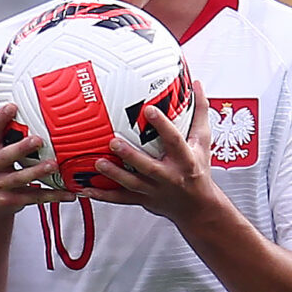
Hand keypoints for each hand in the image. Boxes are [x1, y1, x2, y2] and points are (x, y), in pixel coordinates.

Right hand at [0, 101, 76, 213]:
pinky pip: (34, 198)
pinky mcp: (12, 201)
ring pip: (20, 179)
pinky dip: (53, 196)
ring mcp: (1, 184)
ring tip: (55, 165)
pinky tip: (69, 193)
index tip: (12, 106)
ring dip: (38, 172)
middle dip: (21, 148)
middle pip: (5, 156)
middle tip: (38, 140)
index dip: (0, 118)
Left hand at [83, 79, 220, 222]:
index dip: (162, 125)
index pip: (174, 140)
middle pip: (148, 167)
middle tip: (114, 142)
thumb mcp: (203, 141)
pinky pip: (121, 198)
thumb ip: (199, 112)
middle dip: (131, 156)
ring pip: (132, 184)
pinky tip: (88, 189)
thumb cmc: (197, 170)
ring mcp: (154, 190)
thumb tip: (196, 85)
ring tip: (98, 163)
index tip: (148, 110)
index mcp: (185, 160)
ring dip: (113, 174)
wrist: (197, 206)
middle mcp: (169, 176)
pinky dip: (103, 195)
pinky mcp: (143, 199)